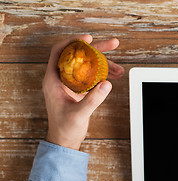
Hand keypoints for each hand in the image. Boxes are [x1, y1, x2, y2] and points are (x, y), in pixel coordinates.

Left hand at [43, 34, 123, 149]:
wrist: (64, 140)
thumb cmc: (64, 128)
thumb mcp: (79, 114)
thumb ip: (93, 99)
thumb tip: (107, 84)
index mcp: (53, 80)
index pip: (60, 52)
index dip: (74, 42)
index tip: (88, 38)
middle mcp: (61, 79)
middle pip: (79, 56)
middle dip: (96, 50)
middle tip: (113, 45)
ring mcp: (70, 84)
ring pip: (87, 66)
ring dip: (103, 64)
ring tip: (119, 68)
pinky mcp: (78, 90)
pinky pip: (91, 76)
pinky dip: (102, 75)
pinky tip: (113, 77)